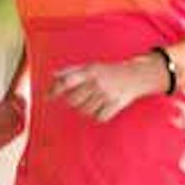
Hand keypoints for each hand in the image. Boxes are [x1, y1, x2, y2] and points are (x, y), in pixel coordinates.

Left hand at [50, 54, 165, 123]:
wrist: (136, 75)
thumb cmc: (109, 71)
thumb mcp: (90, 66)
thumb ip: (71, 71)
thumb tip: (52, 76)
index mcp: (90, 71)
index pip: (67, 81)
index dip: (55, 89)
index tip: (48, 97)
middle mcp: (97, 82)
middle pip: (73, 100)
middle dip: (74, 101)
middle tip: (83, 97)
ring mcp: (106, 94)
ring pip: (85, 111)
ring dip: (87, 109)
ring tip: (95, 101)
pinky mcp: (115, 104)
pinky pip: (99, 117)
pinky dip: (99, 115)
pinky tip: (104, 107)